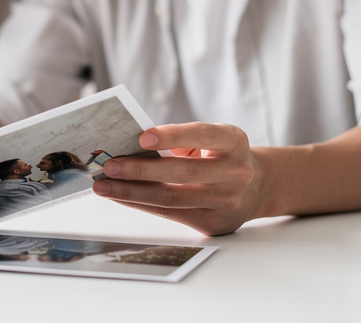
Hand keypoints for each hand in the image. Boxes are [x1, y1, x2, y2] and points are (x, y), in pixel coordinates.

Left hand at [91, 123, 263, 235]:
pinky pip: (170, 214)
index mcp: (234, 142)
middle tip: (110, 165)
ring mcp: (226, 201)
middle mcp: (235, 172)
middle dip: (141, 169)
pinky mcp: (213, 223)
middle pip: (183, 172)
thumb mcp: (213, 139)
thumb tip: (131, 147)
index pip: (202, 135)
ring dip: (132, 192)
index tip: (142, 137)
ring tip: (104, 186)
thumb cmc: (221, 156)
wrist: (256, 188)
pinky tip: (121, 197)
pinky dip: (141, 205)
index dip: (172, 136)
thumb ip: (181, 139)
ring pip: (172, 198)